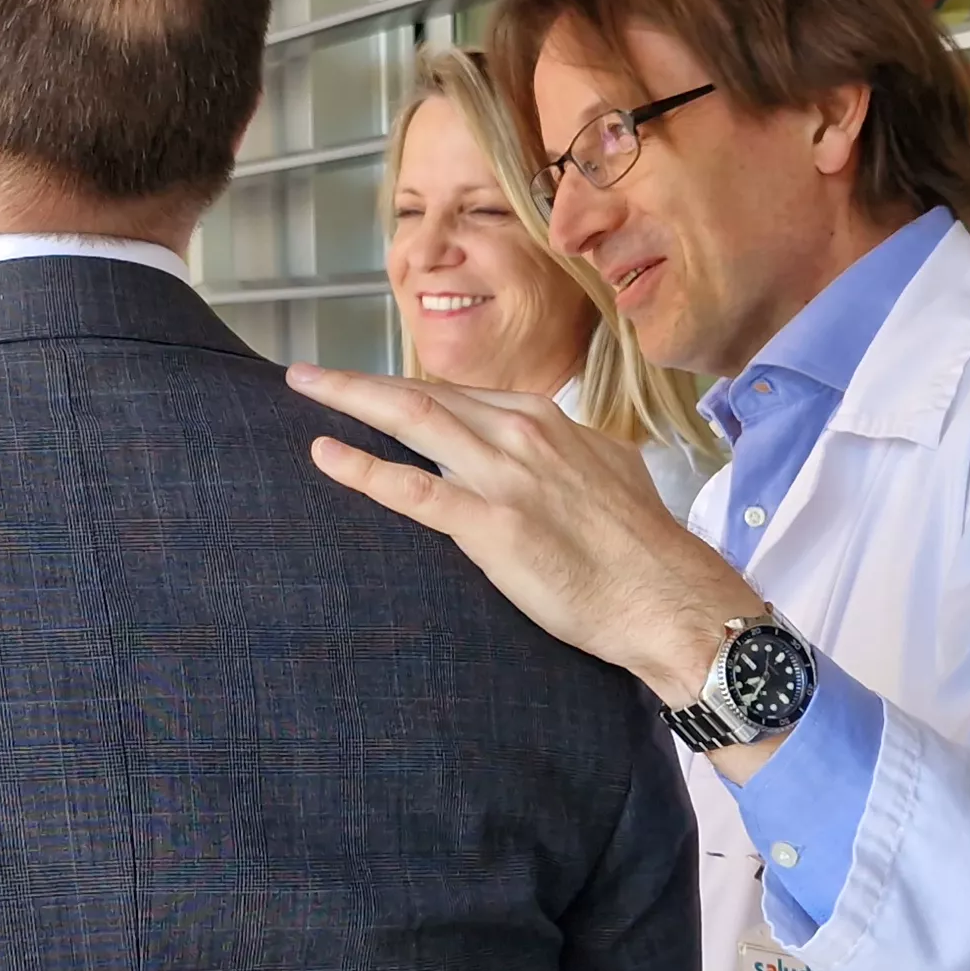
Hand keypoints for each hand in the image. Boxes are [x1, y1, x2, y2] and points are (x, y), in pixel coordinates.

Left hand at [287, 363, 761, 712]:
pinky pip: (415, 490)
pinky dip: (364, 468)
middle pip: (421, 395)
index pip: (456, 395)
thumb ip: (564, 453)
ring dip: (349, 400)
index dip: (403, 389)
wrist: (667, 595)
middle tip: (304, 375)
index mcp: (544, 418)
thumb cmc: (640, 545)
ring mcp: (504, 476)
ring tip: (301, 388)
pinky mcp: (493, 526)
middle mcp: (520, 433)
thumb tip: (546, 450)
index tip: (365, 388)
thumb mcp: (607, 471)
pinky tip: (326, 454)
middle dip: (357, 382)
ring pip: (411, 421)